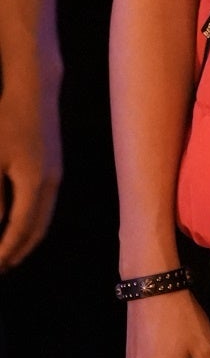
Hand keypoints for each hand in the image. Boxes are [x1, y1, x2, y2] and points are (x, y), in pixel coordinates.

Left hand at [0, 73, 60, 267]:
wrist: (35, 88)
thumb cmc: (7, 122)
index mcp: (35, 185)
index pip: (19, 231)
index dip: (4, 253)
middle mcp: (51, 184)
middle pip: (38, 230)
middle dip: (18, 252)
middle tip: (0, 268)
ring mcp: (56, 173)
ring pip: (44, 218)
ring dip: (27, 239)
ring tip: (8, 252)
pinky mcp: (54, 164)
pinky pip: (45, 205)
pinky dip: (32, 221)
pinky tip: (17, 220)